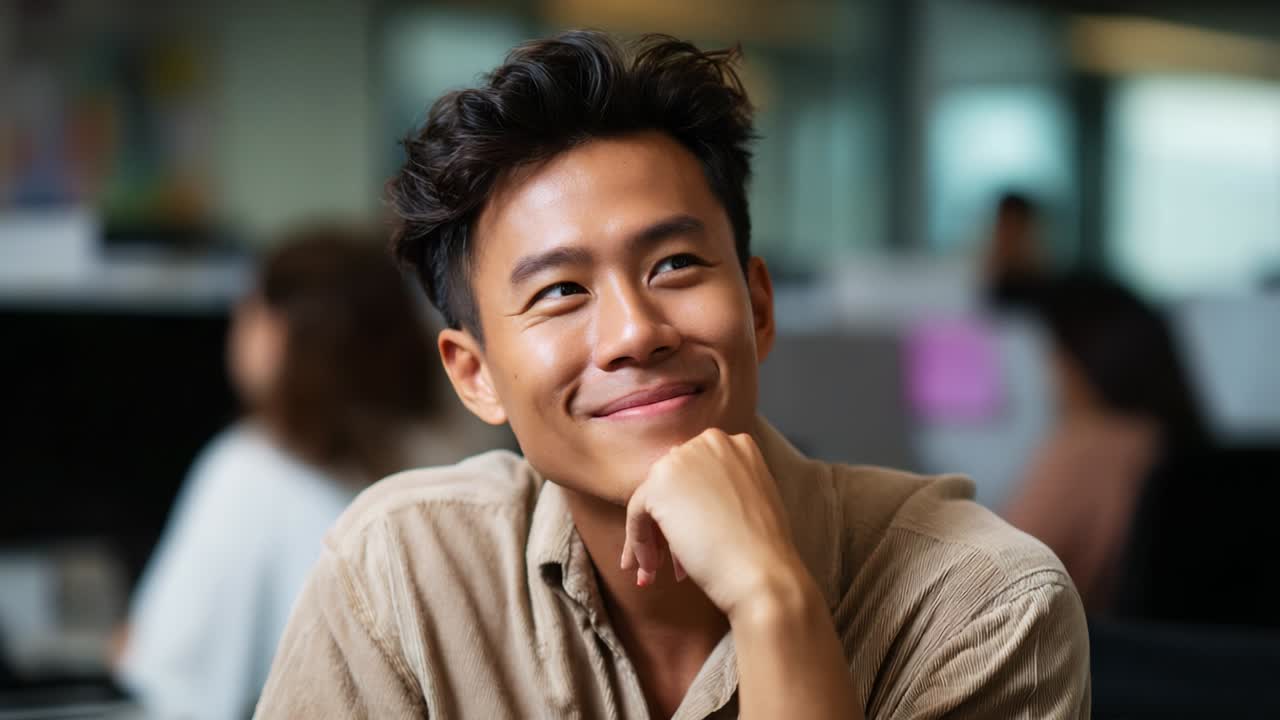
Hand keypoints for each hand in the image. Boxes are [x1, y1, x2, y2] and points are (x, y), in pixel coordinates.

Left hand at [620, 428, 806, 618]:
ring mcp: (684, 458)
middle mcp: (710, 441)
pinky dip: (639, 541)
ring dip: (650, 535)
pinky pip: (637, 513)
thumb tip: (687, 502)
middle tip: (664, 559)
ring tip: (653, 569)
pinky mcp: (660, 484)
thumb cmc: (762, 550)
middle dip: (666, 521)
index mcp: (736, 444)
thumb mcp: (751, 502)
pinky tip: (651, 569)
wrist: (762, 572)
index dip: (687, 508)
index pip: (695, 472)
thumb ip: (722, 489)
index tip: (688, 539)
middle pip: (671, 482)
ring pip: (651, 497)